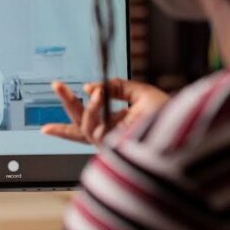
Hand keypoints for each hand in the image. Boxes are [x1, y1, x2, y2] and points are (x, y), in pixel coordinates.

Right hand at [41, 79, 167, 144]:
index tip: (44, 129)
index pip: (87, 127)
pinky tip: (98, 95)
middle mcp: (110, 138)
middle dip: (66, 103)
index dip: (64, 130)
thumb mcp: (141, 93)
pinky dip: (95, 108)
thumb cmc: (170, 116)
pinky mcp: (112, 144)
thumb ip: (116, 87)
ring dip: (87, 105)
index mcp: (116, 128)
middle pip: (79, 125)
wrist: (185, 129)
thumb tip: (90, 86)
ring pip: (85, 125)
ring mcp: (111, 143)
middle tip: (56, 84)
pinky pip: (94, 126)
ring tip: (94, 91)